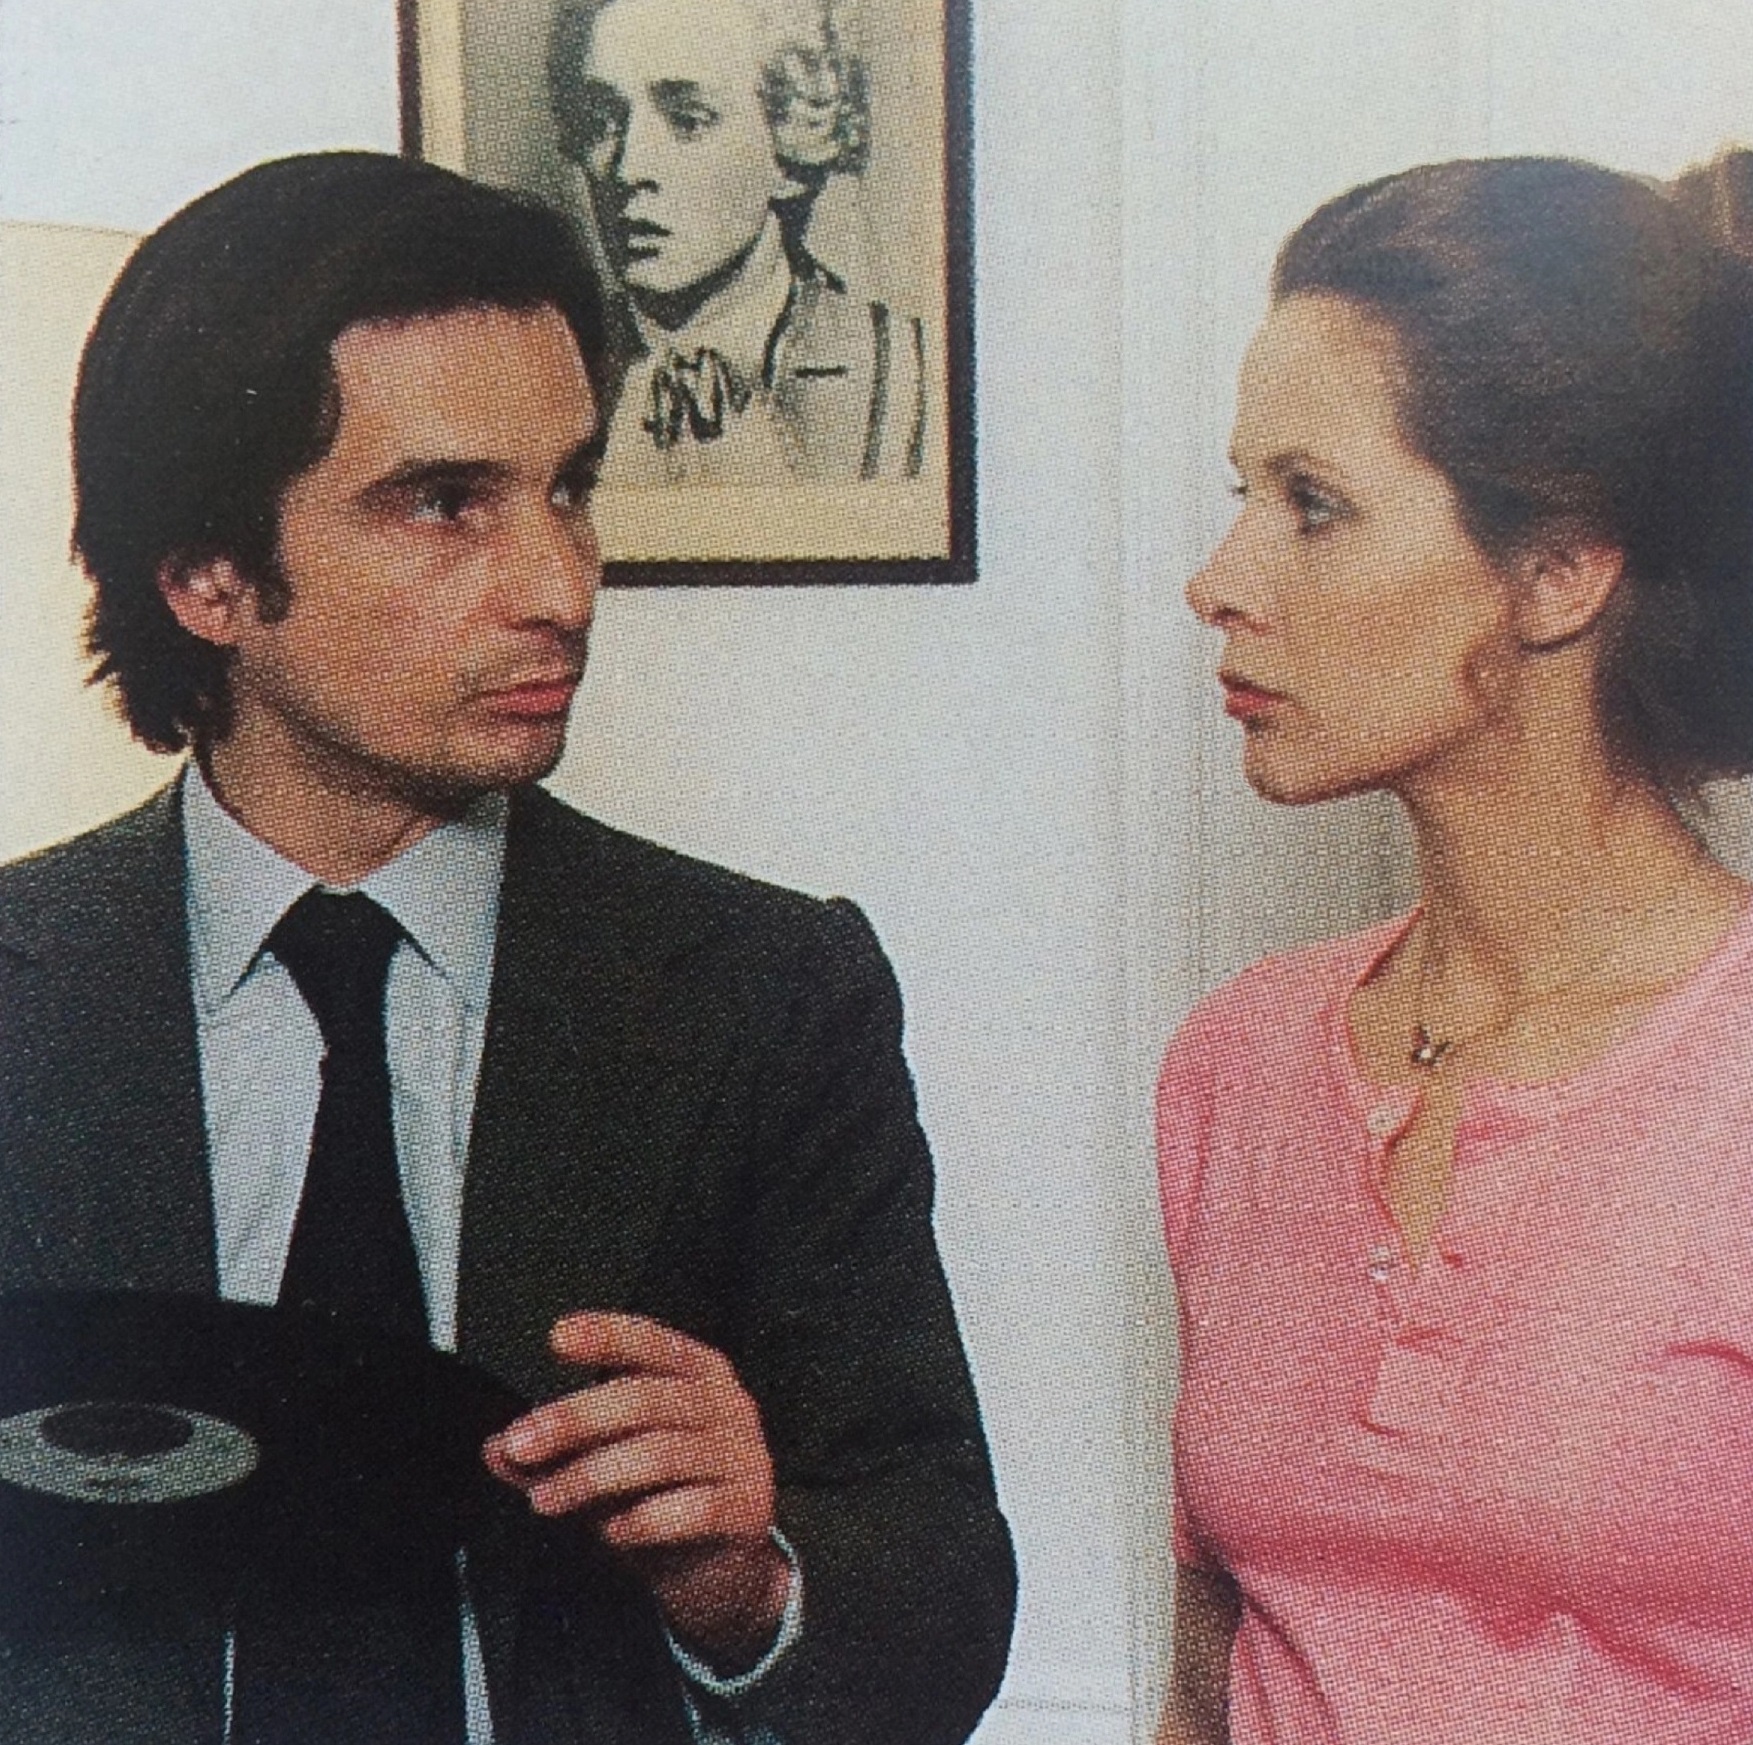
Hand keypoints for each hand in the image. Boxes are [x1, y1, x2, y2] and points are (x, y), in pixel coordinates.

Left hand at [483, 1312, 791, 1667]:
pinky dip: (643, 1520)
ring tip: (546, 1499)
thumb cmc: (664, 1501)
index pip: (652, 1342)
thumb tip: (498, 1447)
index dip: (607, 1336)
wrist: (721, 1573)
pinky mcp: (750, 1508)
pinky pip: (692, 1509)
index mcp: (697, 1375)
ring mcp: (744, 1455)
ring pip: (660, 1453)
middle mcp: (727, 1405)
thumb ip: (555, 1455)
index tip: (559, 1338)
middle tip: (521, 1444)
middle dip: (574, 1420)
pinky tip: (611, 1532)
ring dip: (591, 1477)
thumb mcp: (605, 1469)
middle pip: (646, 1399)